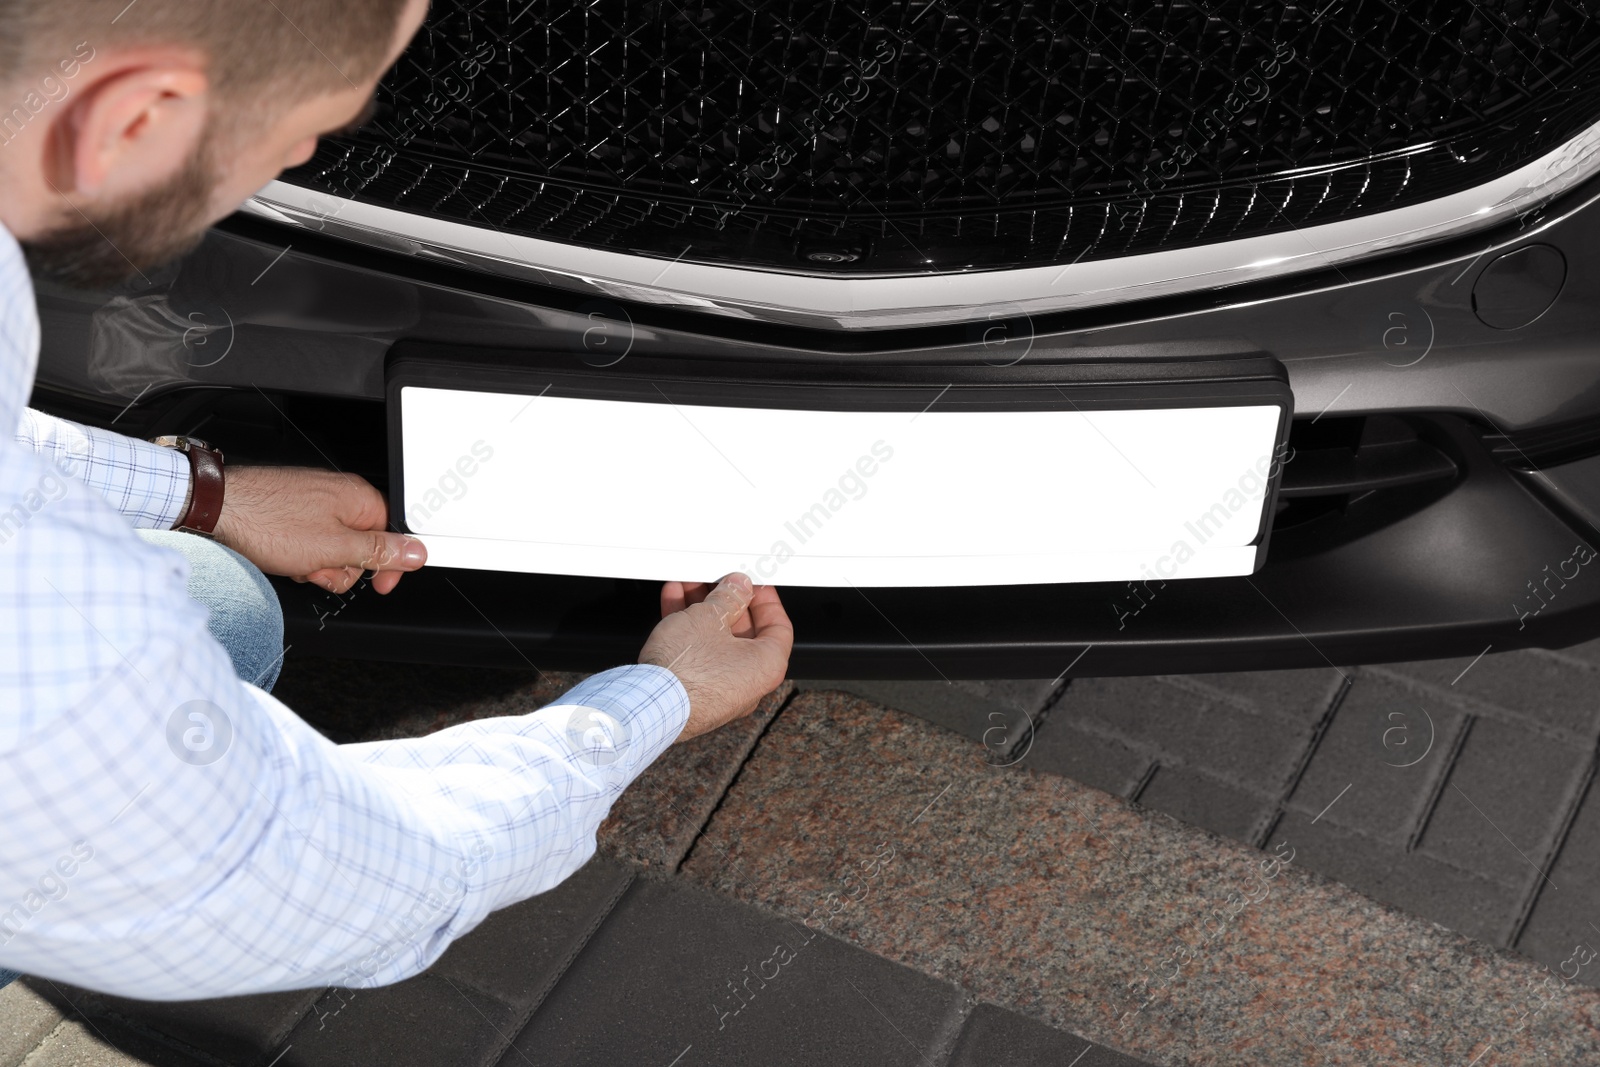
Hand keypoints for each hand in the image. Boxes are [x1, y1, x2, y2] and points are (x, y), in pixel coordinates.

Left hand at [212, 466, 426, 594]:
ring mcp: (313, 502)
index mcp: (358, 499)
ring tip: (297, 562)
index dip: (388, 564)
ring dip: (318, 565)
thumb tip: (416, 552)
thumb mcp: (335, 548)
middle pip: (362, 545)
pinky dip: (300, 555)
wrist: (216, 509)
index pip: (393, 534)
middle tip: (321, 567)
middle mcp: (338, 495)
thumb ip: (380, 551)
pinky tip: (285, 557)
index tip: (381, 584)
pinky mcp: (292, 511)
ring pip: (334, 547)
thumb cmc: (268, 521)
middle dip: (342, 566)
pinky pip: (310, 541)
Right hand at [639, 572, 792, 741]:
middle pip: (742, 632)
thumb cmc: (687, 673)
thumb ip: (728, 597)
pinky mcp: (693, 693)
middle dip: (725, 601)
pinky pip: (697, 655)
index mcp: (766, 666)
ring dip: (702, 610)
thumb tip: (737, 588)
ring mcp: (720, 690)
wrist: (648, 707)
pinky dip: (687, 630)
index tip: (752, 585)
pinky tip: (673, 604)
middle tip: (715, 581)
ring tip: (687, 586)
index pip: (778, 627)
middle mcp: (748, 683)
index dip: (764, 599)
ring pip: (715, 641)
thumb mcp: (710, 618)